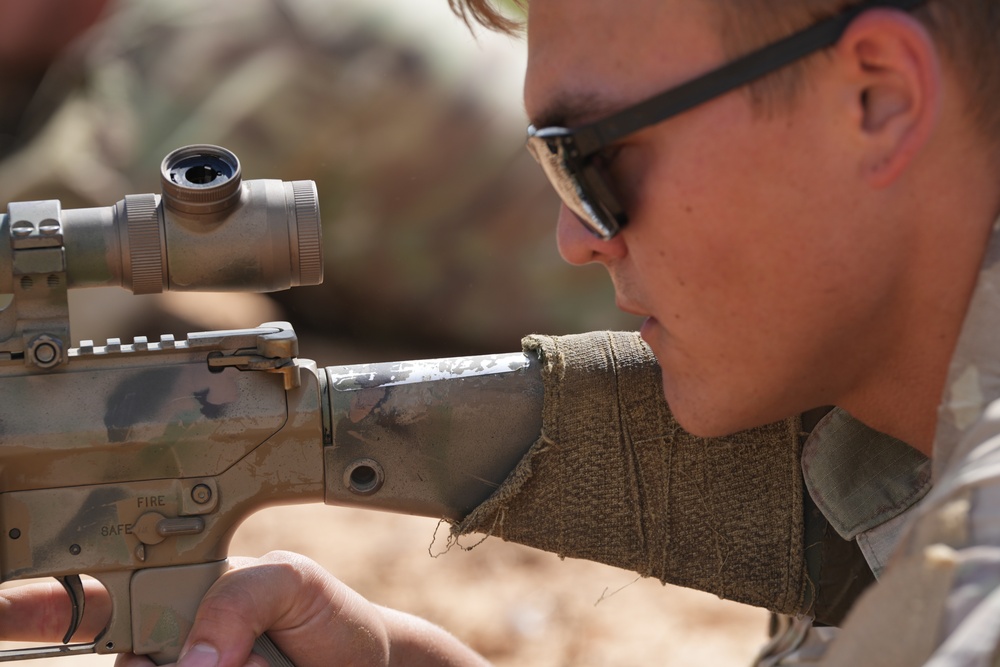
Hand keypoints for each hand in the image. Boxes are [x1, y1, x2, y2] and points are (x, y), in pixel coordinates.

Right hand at [0, 551, 487, 666]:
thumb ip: (239, 597)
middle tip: (233, 654)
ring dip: (223, 665)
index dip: (33, 604)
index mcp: (173, 594)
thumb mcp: (293, 582)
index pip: (87, 596)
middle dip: (162, 658)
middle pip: (126, 660)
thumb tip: (193, 660)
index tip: (3, 613)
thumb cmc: (327, 617)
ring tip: (267, 661)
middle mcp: (165, 646)